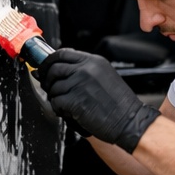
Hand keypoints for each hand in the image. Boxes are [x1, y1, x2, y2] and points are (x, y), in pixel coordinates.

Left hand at [35, 49, 159, 153]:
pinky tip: (67, 112)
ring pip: (53, 87)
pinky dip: (58, 109)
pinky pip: (56, 102)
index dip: (49, 61)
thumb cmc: (119, 104)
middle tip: (47, 86)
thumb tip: (57, 69)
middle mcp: (86, 69)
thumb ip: (84, 70)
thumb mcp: (105, 76)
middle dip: (46, 78)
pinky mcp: (74, 101)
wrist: (130, 120)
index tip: (44, 68)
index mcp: (93, 61)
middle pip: (53, 68)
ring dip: (54, 97)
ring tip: (64, 104)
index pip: (62, 54)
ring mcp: (79, 84)